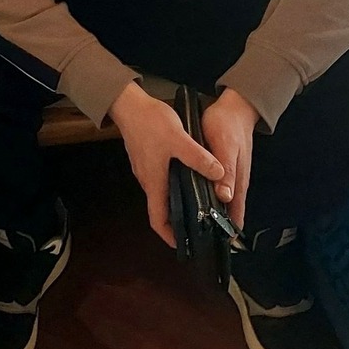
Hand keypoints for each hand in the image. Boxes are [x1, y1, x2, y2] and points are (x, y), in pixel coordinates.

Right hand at [109, 81, 224, 247]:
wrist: (128, 103)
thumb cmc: (151, 123)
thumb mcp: (180, 140)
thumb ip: (200, 158)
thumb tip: (219, 175)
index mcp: (154, 182)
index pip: (158, 219)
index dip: (169, 236)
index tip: (183, 245)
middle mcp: (147, 180)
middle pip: (161, 208)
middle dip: (178, 220)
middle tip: (200, 223)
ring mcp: (145, 168)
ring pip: (161, 192)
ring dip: (177, 201)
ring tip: (199, 200)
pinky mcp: (146, 157)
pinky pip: (160, 178)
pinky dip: (174, 184)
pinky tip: (188, 175)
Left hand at [200, 88, 259, 231]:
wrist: (236, 108)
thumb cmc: (230, 127)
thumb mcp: (226, 147)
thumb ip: (227, 173)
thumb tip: (225, 198)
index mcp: (238, 184)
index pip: (234, 219)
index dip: (224, 234)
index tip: (209, 248)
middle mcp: (235, 186)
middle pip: (225, 215)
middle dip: (211, 229)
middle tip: (190, 241)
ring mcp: (229, 179)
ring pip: (218, 205)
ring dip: (206, 215)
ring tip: (186, 227)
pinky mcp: (221, 172)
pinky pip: (213, 192)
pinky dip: (203, 200)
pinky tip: (189, 202)